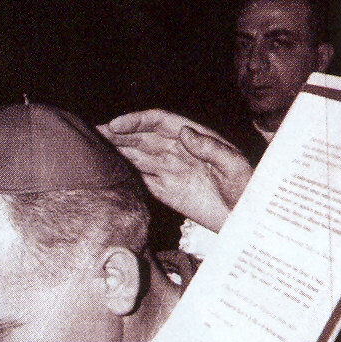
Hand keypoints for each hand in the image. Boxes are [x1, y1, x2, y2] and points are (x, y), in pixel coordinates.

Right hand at [98, 109, 252, 232]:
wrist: (248, 220)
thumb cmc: (248, 190)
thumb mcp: (235, 165)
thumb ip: (211, 148)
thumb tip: (183, 132)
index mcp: (195, 139)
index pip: (159, 122)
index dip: (136, 121)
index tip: (115, 125)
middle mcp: (179, 152)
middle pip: (142, 138)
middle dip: (117, 134)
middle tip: (92, 134)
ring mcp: (171, 171)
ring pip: (137, 156)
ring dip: (116, 151)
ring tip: (92, 150)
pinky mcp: (166, 191)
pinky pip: (141, 179)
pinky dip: (124, 174)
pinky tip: (108, 172)